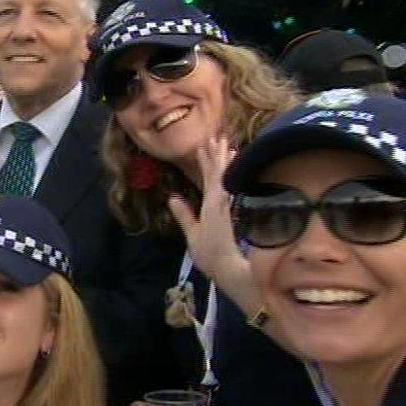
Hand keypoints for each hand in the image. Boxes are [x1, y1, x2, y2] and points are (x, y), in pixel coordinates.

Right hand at [168, 136, 243, 280]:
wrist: (231, 269)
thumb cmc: (210, 255)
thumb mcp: (193, 236)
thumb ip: (184, 216)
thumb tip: (173, 197)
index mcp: (211, 204)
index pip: (210, 175)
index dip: (207, 159)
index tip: (205, 143)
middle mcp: (222, 201)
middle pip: (220, 172)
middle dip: (218, 154)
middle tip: (217, 136)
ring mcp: (229, 207)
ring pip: (228, 179)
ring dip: (226, 162)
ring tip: (228, 146)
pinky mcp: (233, 214)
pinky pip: (231, 188)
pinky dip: (231, 177)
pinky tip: (232, 172)